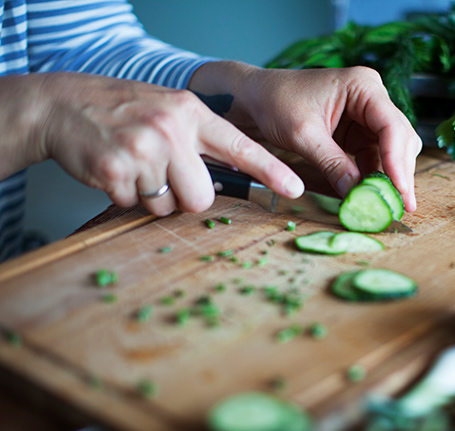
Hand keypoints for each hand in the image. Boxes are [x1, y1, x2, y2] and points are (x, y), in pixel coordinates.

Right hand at [0, 72, 301, 216]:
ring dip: (152, 197)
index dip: (271, 171)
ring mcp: (143, 149)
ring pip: (168, 206)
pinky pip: (135, 206)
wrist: (63, 105)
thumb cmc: (125, 112)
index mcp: (192, 114)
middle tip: (164, 175)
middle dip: (185, 197)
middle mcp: (172, 129)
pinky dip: (126, 196)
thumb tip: (230, 181)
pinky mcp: (116, 169)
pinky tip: (115, 169)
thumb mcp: (170, 111)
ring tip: (135, 166)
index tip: (296, 189)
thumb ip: (200, 140)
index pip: (242, 147)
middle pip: (202, 197)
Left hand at [189, 63, 420, 210]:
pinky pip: (375, 156)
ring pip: (392, 149)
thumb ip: (332, 164)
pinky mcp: (358, 131)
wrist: (257, 98)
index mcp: (362, 86)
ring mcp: (367, 115)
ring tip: (390, 205)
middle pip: (400, 138)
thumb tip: (357, 195)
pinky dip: (375, 175)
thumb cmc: (276, 103)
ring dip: (391, 176)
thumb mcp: (304, 135)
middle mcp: (371, 97)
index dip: (398, 160)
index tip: (400, 189)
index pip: (391, 125)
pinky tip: (373, 195)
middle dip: (400, 172)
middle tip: (404, 205)